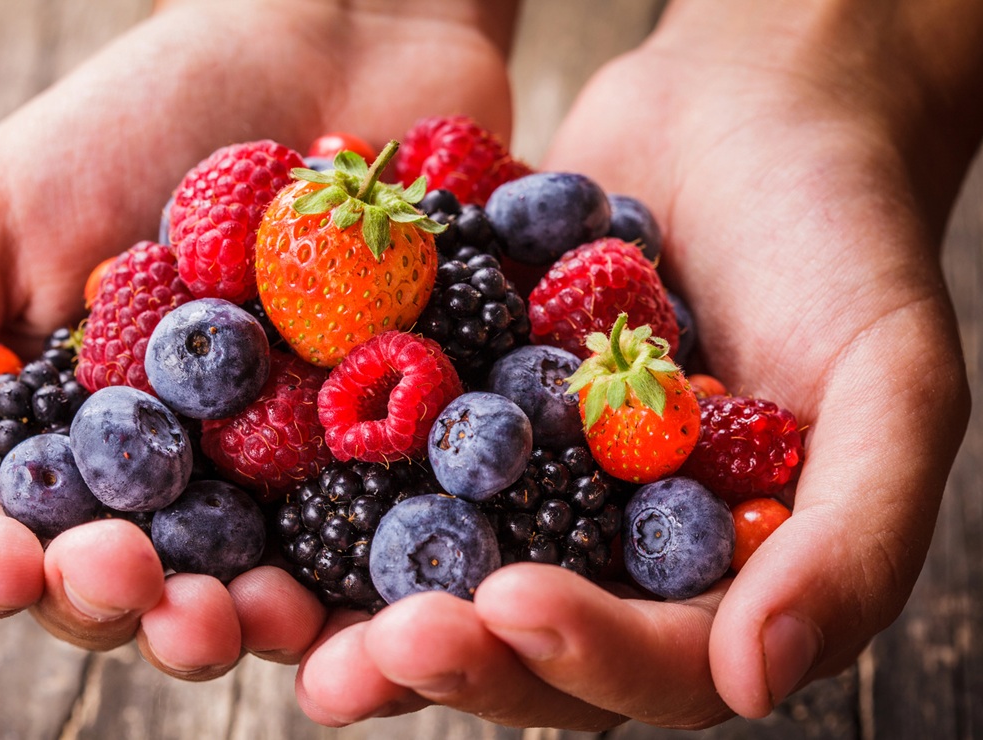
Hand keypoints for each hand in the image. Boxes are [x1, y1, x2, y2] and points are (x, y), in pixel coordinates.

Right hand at [0, 0, 514, 668]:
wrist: (331, 50)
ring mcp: (270, 475)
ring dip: (242, 624)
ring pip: (245, 591)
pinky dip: (366, 580)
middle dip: (121, 606)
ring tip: (255, 616)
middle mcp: (158, 476)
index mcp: (52, 433)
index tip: (11, 569)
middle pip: (122, 585)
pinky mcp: (376, 459)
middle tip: (142, 589)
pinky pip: (374, 541)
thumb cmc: (138, 119)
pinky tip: (363, 590)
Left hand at [296, 0, 981, 727]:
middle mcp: (610, 551)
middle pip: (525, 643)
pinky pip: (388, 457)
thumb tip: (758, 680)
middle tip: (369, 653)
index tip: (509, 607)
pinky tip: (253, 486)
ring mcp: (526, 487)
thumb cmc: (842, 238)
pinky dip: (325, 477)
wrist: (750, 108)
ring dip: (357, 603)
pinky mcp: (459, 412)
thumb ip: (853, 538)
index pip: (654, 664)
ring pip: (437, 572)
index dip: (584, 655)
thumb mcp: (891, 383)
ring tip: (274, 614)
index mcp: (719, 580)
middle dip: (448, 655)